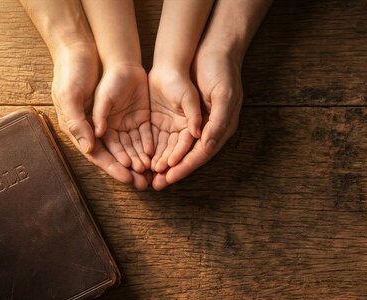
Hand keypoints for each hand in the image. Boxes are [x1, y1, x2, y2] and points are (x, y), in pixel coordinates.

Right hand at [51, 44, 146, 189]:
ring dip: (140, 159)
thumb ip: (78, 121)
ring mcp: (117, 121)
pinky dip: (147, 143)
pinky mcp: (131, 112)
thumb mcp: (71, 96)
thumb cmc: (73, 73)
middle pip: (117, 155)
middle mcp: (100, 129)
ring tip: (152, 171)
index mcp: (81, 129)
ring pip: (131, 146)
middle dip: (130, 169)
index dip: (113, 168)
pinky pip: (141, 132)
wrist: (89, 49)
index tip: (127, 178)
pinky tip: (156, 152)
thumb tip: (89, 146)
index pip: (99, 155)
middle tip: (144, 183)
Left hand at [152, 51, 242, 189]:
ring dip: (160, 162)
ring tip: (146, 175)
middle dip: (170, 170)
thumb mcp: (224, 95)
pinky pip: (163, 133)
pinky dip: (154, 146)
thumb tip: (206, 143)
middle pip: (185, 155)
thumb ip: (217, 120)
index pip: (200, 153)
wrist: (210, 47)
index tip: (170, 176)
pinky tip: (142, 155)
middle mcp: (204, 129)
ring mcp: (188, 122)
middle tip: (155, 185)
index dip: (185, 166)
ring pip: (172, 147)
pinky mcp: (175, 114)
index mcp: (219, 127)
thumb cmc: (222, 71)